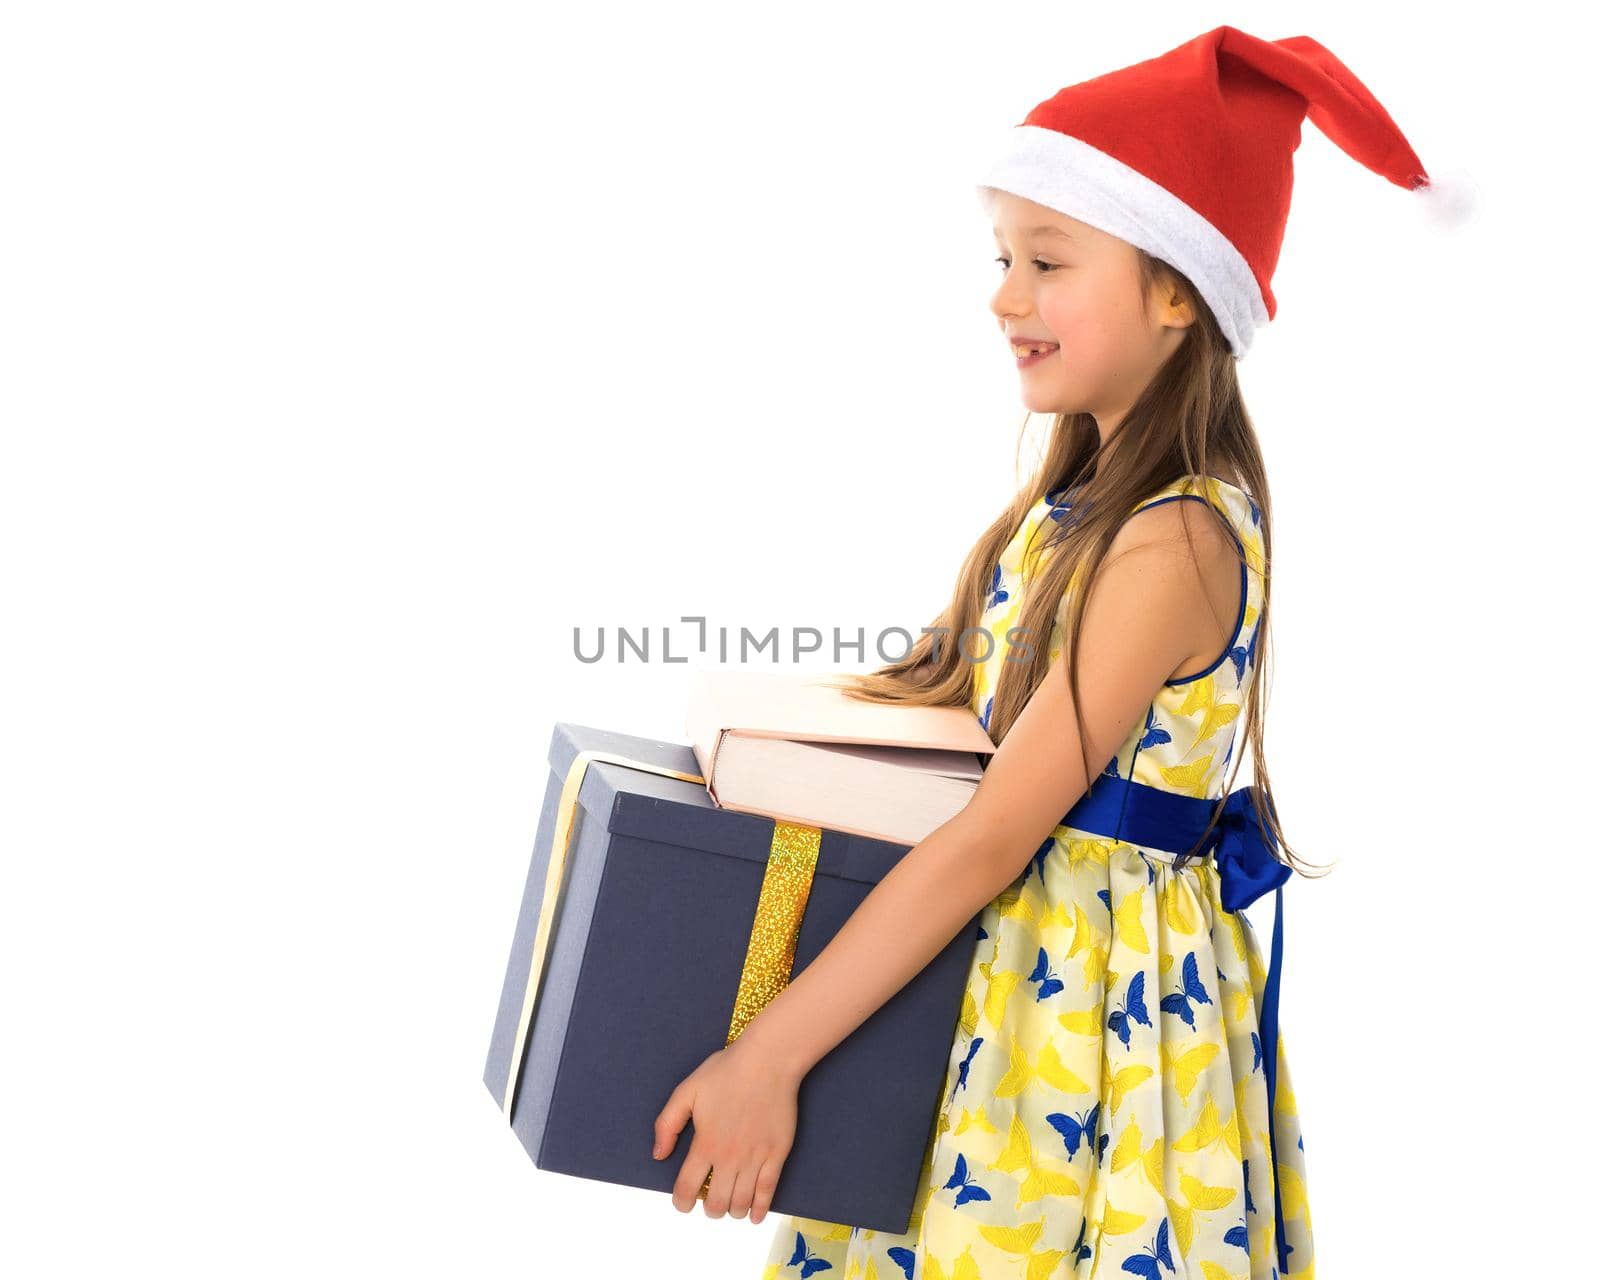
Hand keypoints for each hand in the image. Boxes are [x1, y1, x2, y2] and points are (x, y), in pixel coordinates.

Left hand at [652, 1033, 802, 1223]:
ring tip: (729, 1205)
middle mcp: (729, 1157)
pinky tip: (753, 1215)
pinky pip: (767, 1192)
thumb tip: (659, 1154)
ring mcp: (755, 1158)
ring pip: (740, 1203)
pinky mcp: (776, 1155)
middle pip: (716, 1204)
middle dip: (709, 1209)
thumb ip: (667, 1124)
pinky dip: (759, 1210)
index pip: (687, 1188)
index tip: (682, 1202)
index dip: (682, 1202)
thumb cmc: (726, 1071)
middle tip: (709, 1202)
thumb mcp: (687, 1091)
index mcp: (705, 1144)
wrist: (768, 1061)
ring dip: (732, 1211)